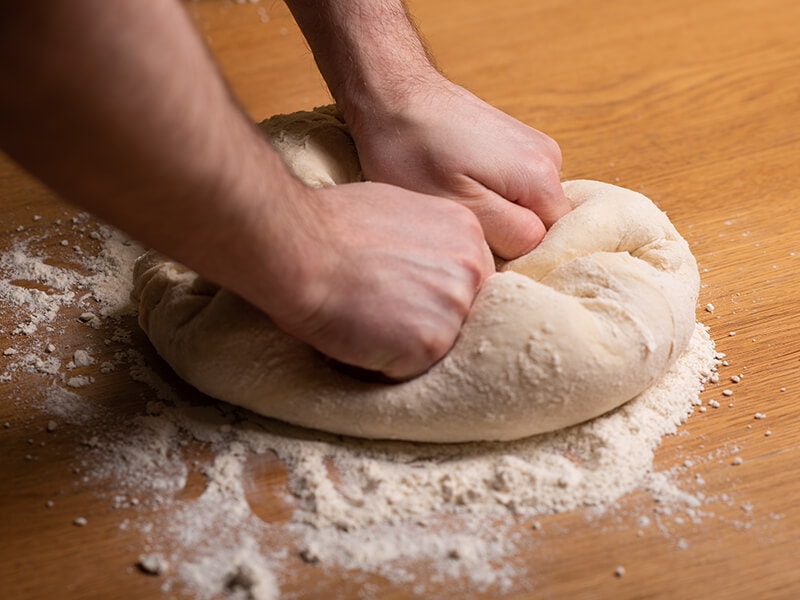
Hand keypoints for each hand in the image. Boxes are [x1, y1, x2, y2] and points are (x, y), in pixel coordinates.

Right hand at [268, 181, 494, 378]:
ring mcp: (455, 308)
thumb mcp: (398, 212)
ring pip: (440, 345)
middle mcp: (471, 268)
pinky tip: (358, 338)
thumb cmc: (329, 225)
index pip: (467, 279)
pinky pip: (412, 369)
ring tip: (366, 321)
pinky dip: (384, 364)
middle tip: (382, 309)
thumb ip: (426, 240)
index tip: (402, 293)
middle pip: (463, 314)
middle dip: (427, 319)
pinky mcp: (432, 344)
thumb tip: (420, 261)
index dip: (431, 292)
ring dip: (405, 343)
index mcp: (466, 231)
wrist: (298, 248)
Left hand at [348, 75, 570, 259]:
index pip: (550, 244)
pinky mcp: (512, 143)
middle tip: (455, 221)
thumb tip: (537, 248)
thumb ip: (509, 233)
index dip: (513, 254)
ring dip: (491, 214)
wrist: (392, 92)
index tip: (471, 242)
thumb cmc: (412, 150)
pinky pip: (510, 188)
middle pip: (539, 225)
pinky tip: (454, 184)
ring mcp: (532, 148)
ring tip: (452, 199)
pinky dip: (486, 194)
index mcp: (542, 178)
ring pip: (521, 207)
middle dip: (502, 234)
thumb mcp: (457, 204)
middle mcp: (550, 160)